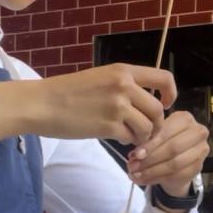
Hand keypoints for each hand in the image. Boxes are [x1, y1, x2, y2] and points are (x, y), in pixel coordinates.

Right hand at [36, 63, 176, 144]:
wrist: (42, 103)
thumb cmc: (66, 92)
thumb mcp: (99, 78)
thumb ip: (122, 85)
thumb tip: (143, 101)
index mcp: (123, 71)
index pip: (163, 78)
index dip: (171, 94)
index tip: (166, 104)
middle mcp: (124, 86)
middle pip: (158, 110)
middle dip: (156, 124)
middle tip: (145, 131)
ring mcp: (117, 107)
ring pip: (148, 127)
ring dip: (142, 136)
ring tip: (130, 136)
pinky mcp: (108, 127)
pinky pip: (131, 138)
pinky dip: (127, 141)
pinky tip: (116, 137)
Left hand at [126, 111, 208, 195]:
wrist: (177, 160)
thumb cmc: (163, 142)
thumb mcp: (155, 137)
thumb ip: (147, 142)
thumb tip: (135, 156)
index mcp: (185, 118)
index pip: (166, 132)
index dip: (150, 145)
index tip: (134, 155)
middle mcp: (197, 131)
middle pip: (172, 148)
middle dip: (150, 159)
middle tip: (133, 167)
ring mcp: (201, 150)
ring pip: (175, 163)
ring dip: (153, 171)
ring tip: (136, 175)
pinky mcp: (199, 167)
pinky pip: (177, 175)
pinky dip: (158, 179)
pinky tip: (145, 180)